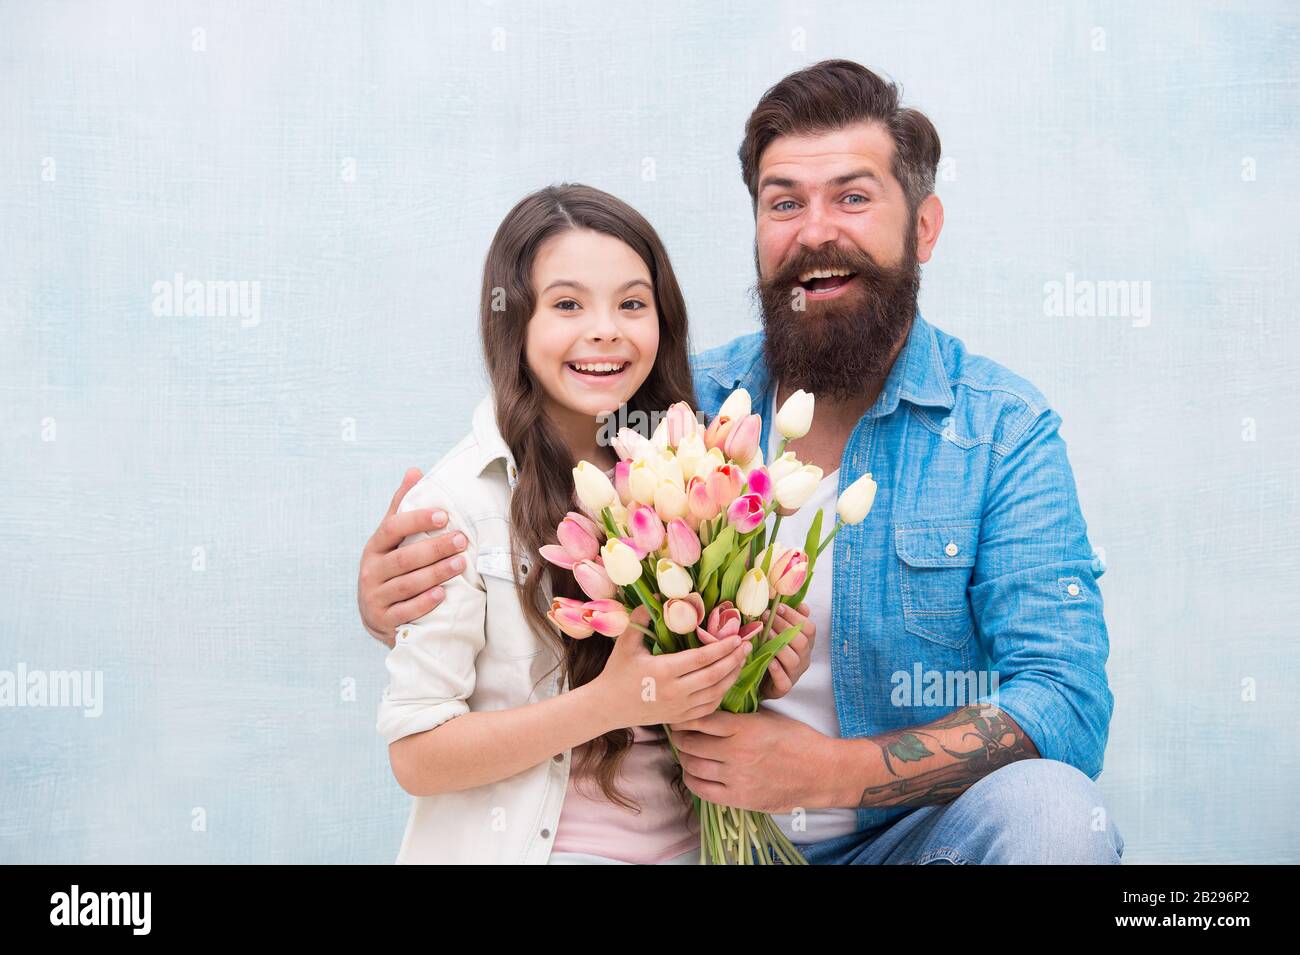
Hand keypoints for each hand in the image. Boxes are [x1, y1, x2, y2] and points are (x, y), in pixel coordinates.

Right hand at [357, 468, 469, 647]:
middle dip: (434, 548)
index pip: (392, 528)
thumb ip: (402, 508)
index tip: (445, 515)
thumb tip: (415, 471)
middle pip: (403, 558)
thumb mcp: (392, 539)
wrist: (378, 615)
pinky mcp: (382, 621)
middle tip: (461, 540)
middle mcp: (370, 572)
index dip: (417, 520)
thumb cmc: (392, 568)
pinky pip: (404, 612)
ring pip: (405, 585)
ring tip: (460, 564)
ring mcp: (374, 598)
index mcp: (375, 547)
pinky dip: (423, 603)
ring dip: (434, 574)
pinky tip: (442, 594)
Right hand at [590, 629, 749, 730]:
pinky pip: (708, 707)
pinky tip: (727, 681)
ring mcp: (679, 708)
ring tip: (741, 660)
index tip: (736, 637)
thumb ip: (642, 617)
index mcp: (663, 671)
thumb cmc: (616, 671)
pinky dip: (721, 694)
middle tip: (746, 646)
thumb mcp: (626, 642)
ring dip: (732, 676)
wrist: (605, 708)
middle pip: (714, 676)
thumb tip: (659, 595)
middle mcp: (674, 692)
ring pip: (715, 693)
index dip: (722, 647)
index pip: (701, 658)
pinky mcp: (680, 718)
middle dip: (733, 660)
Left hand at [667, 708, 834, 812]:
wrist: (821, 772)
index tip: (680, 717)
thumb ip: (738, 716)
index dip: (684, 718)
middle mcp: (737, 751)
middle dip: (680, 738)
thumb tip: (712, 710)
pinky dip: (692, 780)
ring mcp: (736, 777)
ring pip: (692, 766)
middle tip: (679, 734)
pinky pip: (702, 790)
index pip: (700, 720)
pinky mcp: (739, 798)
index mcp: (744, 727)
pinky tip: (694, 773)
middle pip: (690, 744)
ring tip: (686, 753)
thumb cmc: (797, 740)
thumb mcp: (767, 718)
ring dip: (685, 759)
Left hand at [758, 601, 814, 699]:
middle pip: (802, 642)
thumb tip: (802, 605)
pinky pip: (784, 680)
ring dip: (779, 645)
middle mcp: (803, 659)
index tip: (779, 607)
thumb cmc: (773, 653)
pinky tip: (768, 660)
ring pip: (793, 660)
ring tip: (765, 633)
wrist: (763, 681)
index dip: (795, 616)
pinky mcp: (784, 688)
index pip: (809, 628)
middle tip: (767, 616)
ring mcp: (795, 674)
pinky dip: (777, 670)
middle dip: (784, 626)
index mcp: (806, 644)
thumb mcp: (782, 635)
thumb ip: (792, 620)